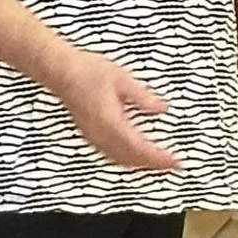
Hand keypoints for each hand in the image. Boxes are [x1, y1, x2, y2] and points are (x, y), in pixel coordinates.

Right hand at [55, 48, 182, 173]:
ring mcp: (93, 137)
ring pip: (120, 161)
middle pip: (131, 160)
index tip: (176, 163)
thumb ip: (143, 98)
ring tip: (158, 164)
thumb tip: (162, 108)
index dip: (159, 159)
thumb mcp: (122, 80)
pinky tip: (134, 156)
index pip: (140, 149)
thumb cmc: (87, 71)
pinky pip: (110, 155)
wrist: (61, 71)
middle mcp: (101, 135)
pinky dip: (126, 160)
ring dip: (140, 165)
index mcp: (111, 123)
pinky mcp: (89, 134)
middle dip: (153, 166)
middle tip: (173, 166)